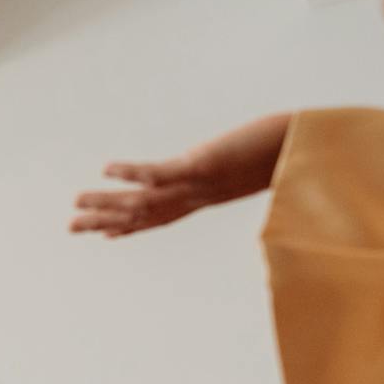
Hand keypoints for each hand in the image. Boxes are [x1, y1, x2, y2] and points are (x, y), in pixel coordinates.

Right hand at [69, 114, 289, 237]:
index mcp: (207, 195)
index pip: (161, 216)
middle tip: (70, 227)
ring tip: (75, 203)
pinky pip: (160, 172)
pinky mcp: (202, 164)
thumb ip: (248, 168)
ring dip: (107, 202)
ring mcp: (197, 182)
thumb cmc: (291, 152)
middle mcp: (198, 195)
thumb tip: (247, 166)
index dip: (132, 226)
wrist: (312, 150)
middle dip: (105, 221)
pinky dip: (132, 172)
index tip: (105, 234)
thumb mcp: (261, 163)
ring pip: (143, 198)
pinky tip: (107, 169)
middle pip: (143, 214)